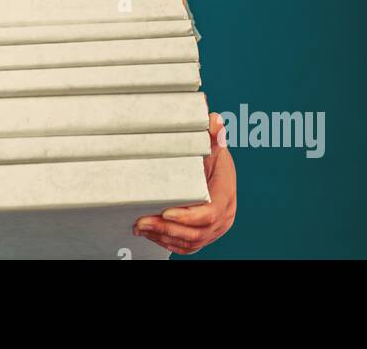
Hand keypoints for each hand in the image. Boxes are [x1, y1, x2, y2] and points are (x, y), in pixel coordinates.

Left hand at [133, 111, 236, 254]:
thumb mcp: (215, 147)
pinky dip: (169, 243)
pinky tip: (151, 235)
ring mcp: (214, 230)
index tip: (166, 213)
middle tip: (142, 222)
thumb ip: (214, 137)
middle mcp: (223, 218)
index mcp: (226, 197)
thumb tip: (214, 121)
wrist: (219, 172)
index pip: (209, 214)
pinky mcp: (204, 235)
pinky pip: (188, 246)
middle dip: (167, 230)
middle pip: (197, 233)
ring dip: (164, 238)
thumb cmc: (215, 159)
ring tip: (141, 228)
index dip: (187, 217)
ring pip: (190, 243)